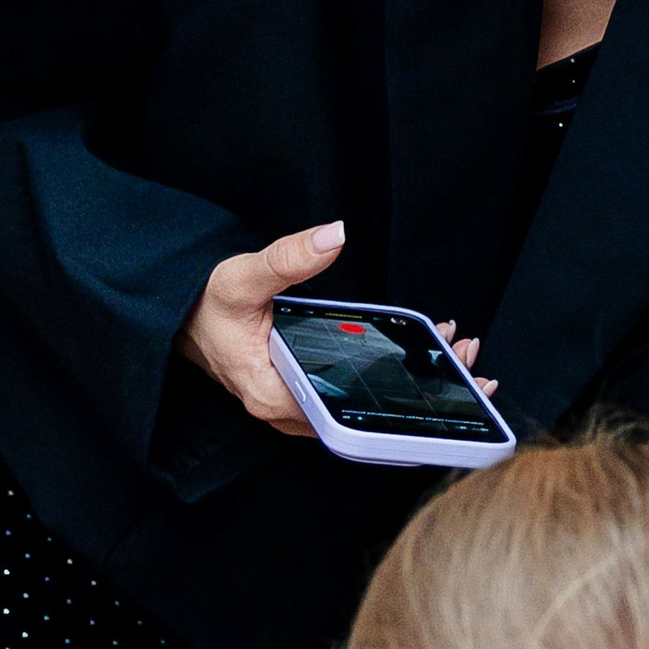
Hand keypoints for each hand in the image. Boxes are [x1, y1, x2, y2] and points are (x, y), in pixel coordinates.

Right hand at [180, 228, 494, 435]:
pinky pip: (354, 397)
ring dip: (410, 384)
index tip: (442, 376)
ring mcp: (297, 408)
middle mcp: (288, 411)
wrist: (181, 320)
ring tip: (456, 353)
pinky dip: (388, 379)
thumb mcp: (242, 276)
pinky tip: (421, 354)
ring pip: (364, 408)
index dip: (400, 401)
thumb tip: (333, 235)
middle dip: (420, 390)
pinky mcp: (304, 396)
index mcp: (273, 394)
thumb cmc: (206, 305)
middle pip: (366, 413)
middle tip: (467, 357)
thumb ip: (288, 258)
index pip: (348, 411)